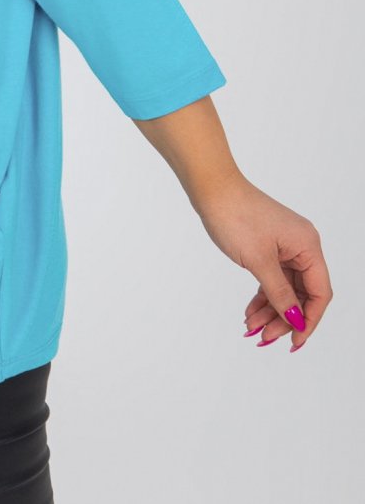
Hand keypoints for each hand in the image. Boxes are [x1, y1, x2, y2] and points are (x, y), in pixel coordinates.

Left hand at [195, 173, 331, 350]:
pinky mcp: (268, 245)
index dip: (309, 320)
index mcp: (307, 246)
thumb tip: (295, 320)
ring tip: (252, 328)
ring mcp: (284, 245)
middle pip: (301, 293)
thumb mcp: (259, 261)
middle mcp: (301, 246)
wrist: (211, 188)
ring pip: (285, 288)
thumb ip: (279, 293)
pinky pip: (272, 277)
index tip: (294, 342)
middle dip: (284, 318)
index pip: (319, 293)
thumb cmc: (235, 216)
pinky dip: (263, 295)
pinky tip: (250, 312)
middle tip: (264, 337)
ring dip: (270, 310)